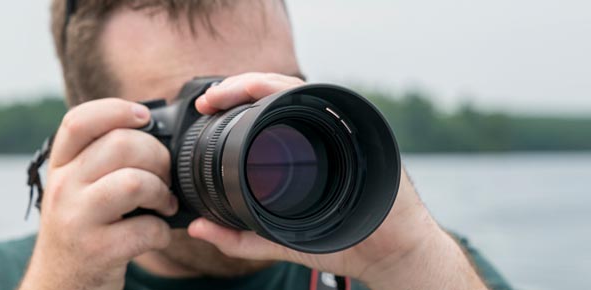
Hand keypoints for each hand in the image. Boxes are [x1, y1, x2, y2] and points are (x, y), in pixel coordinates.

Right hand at [19, 99, 177, 289]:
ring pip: (135, 182)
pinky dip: (163, 233)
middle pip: (121, 144)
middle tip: (166, 177)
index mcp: (61, 167)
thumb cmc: (87, 229)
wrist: (63, 284)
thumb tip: (157, 129)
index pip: (78, 121)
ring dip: (163, 192)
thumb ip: (105, 159)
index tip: (144, 117)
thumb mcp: (82, 189)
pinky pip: (147, 228)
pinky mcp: (95, 249)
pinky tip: (156, 235)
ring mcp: (76, 219)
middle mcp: (62, 188)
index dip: (116, 109)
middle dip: (160, 157)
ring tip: (164, 204)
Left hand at [187, 72, 486, 289]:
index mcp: (305, 152)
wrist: (392, 254)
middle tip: (211, 97)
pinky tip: (269, 94)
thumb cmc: (346, 243)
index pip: (266, 114)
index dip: (235, 103)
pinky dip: (295, 93)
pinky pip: (328, 102)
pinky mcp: (361, 133)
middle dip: (240, 87)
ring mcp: (344, 130)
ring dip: (262, 83)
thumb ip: (242, 237)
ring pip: (299, 90)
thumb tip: (198, 228)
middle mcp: (323, 135)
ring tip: (231, 90)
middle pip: (278, 94)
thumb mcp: (281, 240)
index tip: (206, 106)